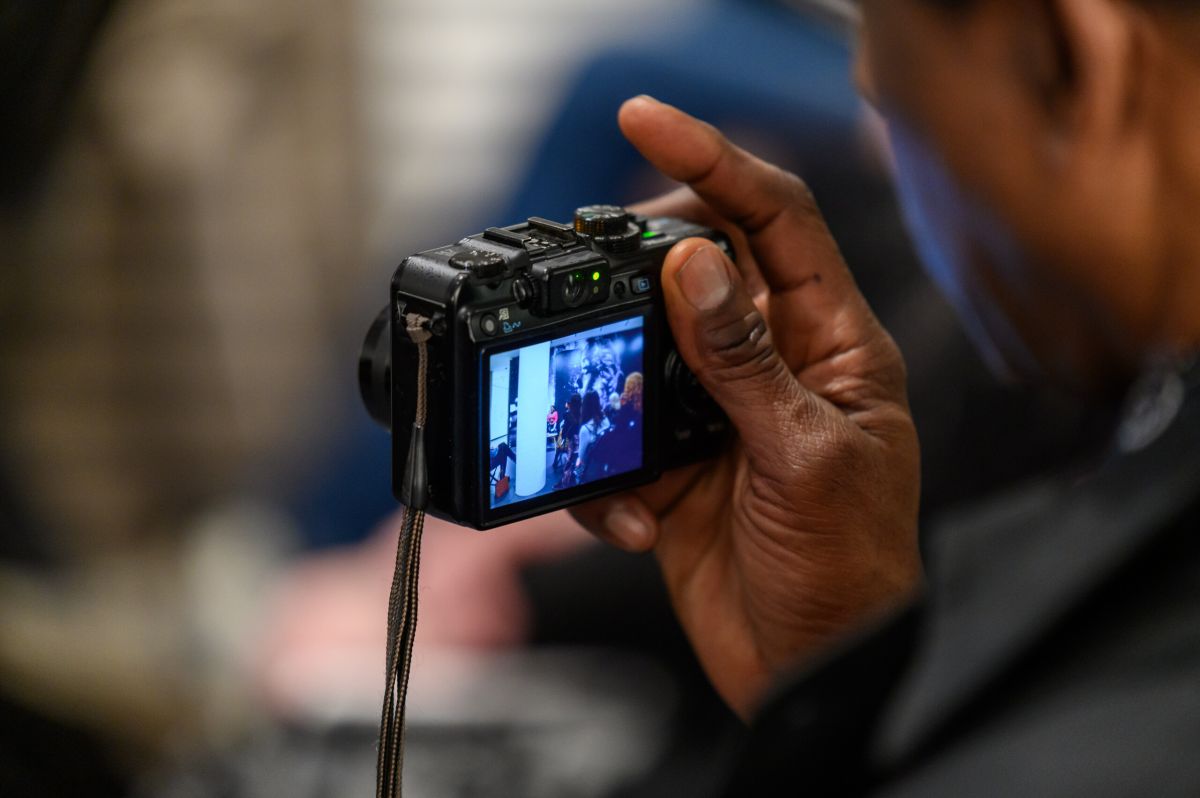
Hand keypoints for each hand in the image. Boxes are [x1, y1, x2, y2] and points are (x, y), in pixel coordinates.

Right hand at [570, 97, 922, 718]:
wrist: (814, 673)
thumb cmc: (851, 573)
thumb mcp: (804, 456)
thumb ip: (743, 359)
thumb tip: (694, 265)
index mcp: (833, 345)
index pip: (777, 220)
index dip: (713, 162)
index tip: (644, 123)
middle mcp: (774, 367)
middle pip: (697, 270)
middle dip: (639, 273)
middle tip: (594, 285)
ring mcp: (719, 415)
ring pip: (640, 349)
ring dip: (609, 384)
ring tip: (606, 423)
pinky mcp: (675, 466)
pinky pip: (617, 437)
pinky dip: (607, 478)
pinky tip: (635, 518)